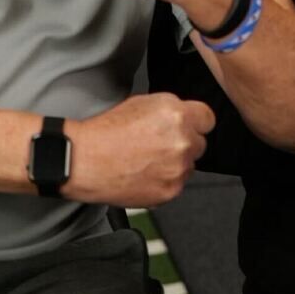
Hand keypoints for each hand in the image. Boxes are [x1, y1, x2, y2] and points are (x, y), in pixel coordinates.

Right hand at [68, 93, 215, 207]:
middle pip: (200, 143)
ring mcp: (178, 167)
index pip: (208, 119)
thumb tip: (183, 116)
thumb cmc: (107, 131)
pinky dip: (165, 180)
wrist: (86, 160)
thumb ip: (170, 110)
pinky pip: (178, 183)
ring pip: (189, 165)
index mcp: (177, 114)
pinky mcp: (170, 190)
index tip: (189, 127)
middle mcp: (182, 140)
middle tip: (160, 144)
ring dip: (175, 163)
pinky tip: (144, 173)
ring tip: (147, 159)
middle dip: (184, 143)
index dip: (196, 122)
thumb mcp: (142, 102)